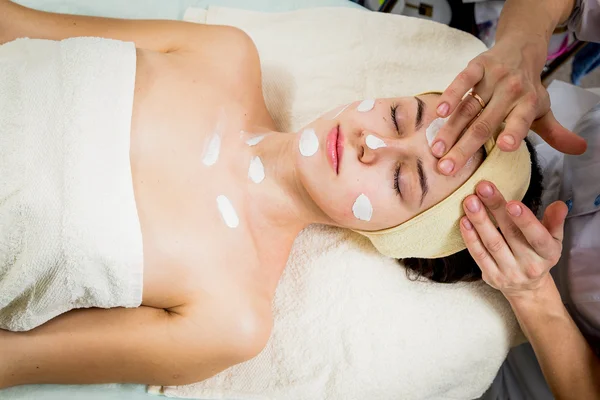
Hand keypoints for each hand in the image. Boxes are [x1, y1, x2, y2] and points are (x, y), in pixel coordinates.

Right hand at [432, 36, 586, 175]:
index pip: (521, 121)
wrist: (521, 48)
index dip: (514, 132)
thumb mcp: (542, 109)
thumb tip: (580, 149)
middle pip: (484, 124)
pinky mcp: (477, 66)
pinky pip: (462, 81)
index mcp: (528, 104)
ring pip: (468, 108)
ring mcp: (493, 78)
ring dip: (450, 130)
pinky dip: (450, 95)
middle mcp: (511, 91)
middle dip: (464, 148)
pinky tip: (439, 112)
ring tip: (436, 150)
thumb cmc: (527, 88)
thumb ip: (556, 132)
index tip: (504, 146)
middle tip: (447, 168)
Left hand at [459, 181, 567, 298]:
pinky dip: (470, 238)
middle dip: (495, 209)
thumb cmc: (538, 255)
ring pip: (492, 244)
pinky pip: (479, 255)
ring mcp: (509, 273)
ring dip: (479, 221)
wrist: (527, 289)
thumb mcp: (553, 240)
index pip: (538, 237)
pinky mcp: (492, 276)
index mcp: (548, 254)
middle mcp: (529, 265)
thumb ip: (555, 221)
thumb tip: (559, 204)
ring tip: (470, 201)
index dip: (525, 220)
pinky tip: (464, 221)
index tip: (512, 203)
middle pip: (510, 234)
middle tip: (483, 188)